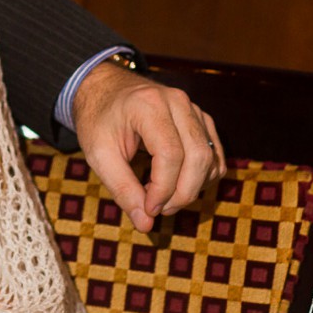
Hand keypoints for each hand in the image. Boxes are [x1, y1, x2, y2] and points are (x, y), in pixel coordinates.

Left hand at [71, 61, 224, 231]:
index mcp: (149, 105)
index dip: (163, 190)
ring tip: (162, 197)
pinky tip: (176, 184)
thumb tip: (145, 224)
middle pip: (198, 158)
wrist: (104, 88)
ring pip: (210, 159)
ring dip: (192, 187)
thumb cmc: (98, 120)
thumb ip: (121, 188)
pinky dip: (202, 177)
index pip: (171, 155)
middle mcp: (177, 102)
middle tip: (157, 209)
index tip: (148, 209)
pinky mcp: (201, 118)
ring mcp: (193, 108)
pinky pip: (214, 154)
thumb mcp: (99, 154)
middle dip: (182, 193)